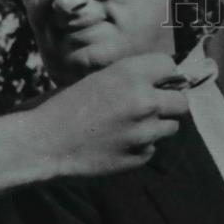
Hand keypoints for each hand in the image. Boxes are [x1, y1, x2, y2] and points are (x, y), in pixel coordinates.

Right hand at [24, 53, 189, 177]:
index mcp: (129, 74)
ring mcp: (144, 132)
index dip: (165, 75)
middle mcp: (143, 101)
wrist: (41, 143)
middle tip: (152, 108)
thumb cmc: (62, 108)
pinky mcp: (140, 157)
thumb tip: (160, 83)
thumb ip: (129, 81)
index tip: (159, 82)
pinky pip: (152, 149)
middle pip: (182, 102)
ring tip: (127, 128)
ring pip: (171, 128)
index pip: (170, 67)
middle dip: (170, 105)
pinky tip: (115, 145)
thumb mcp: (96, 81)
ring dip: (156, 127)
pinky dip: (140, 148)